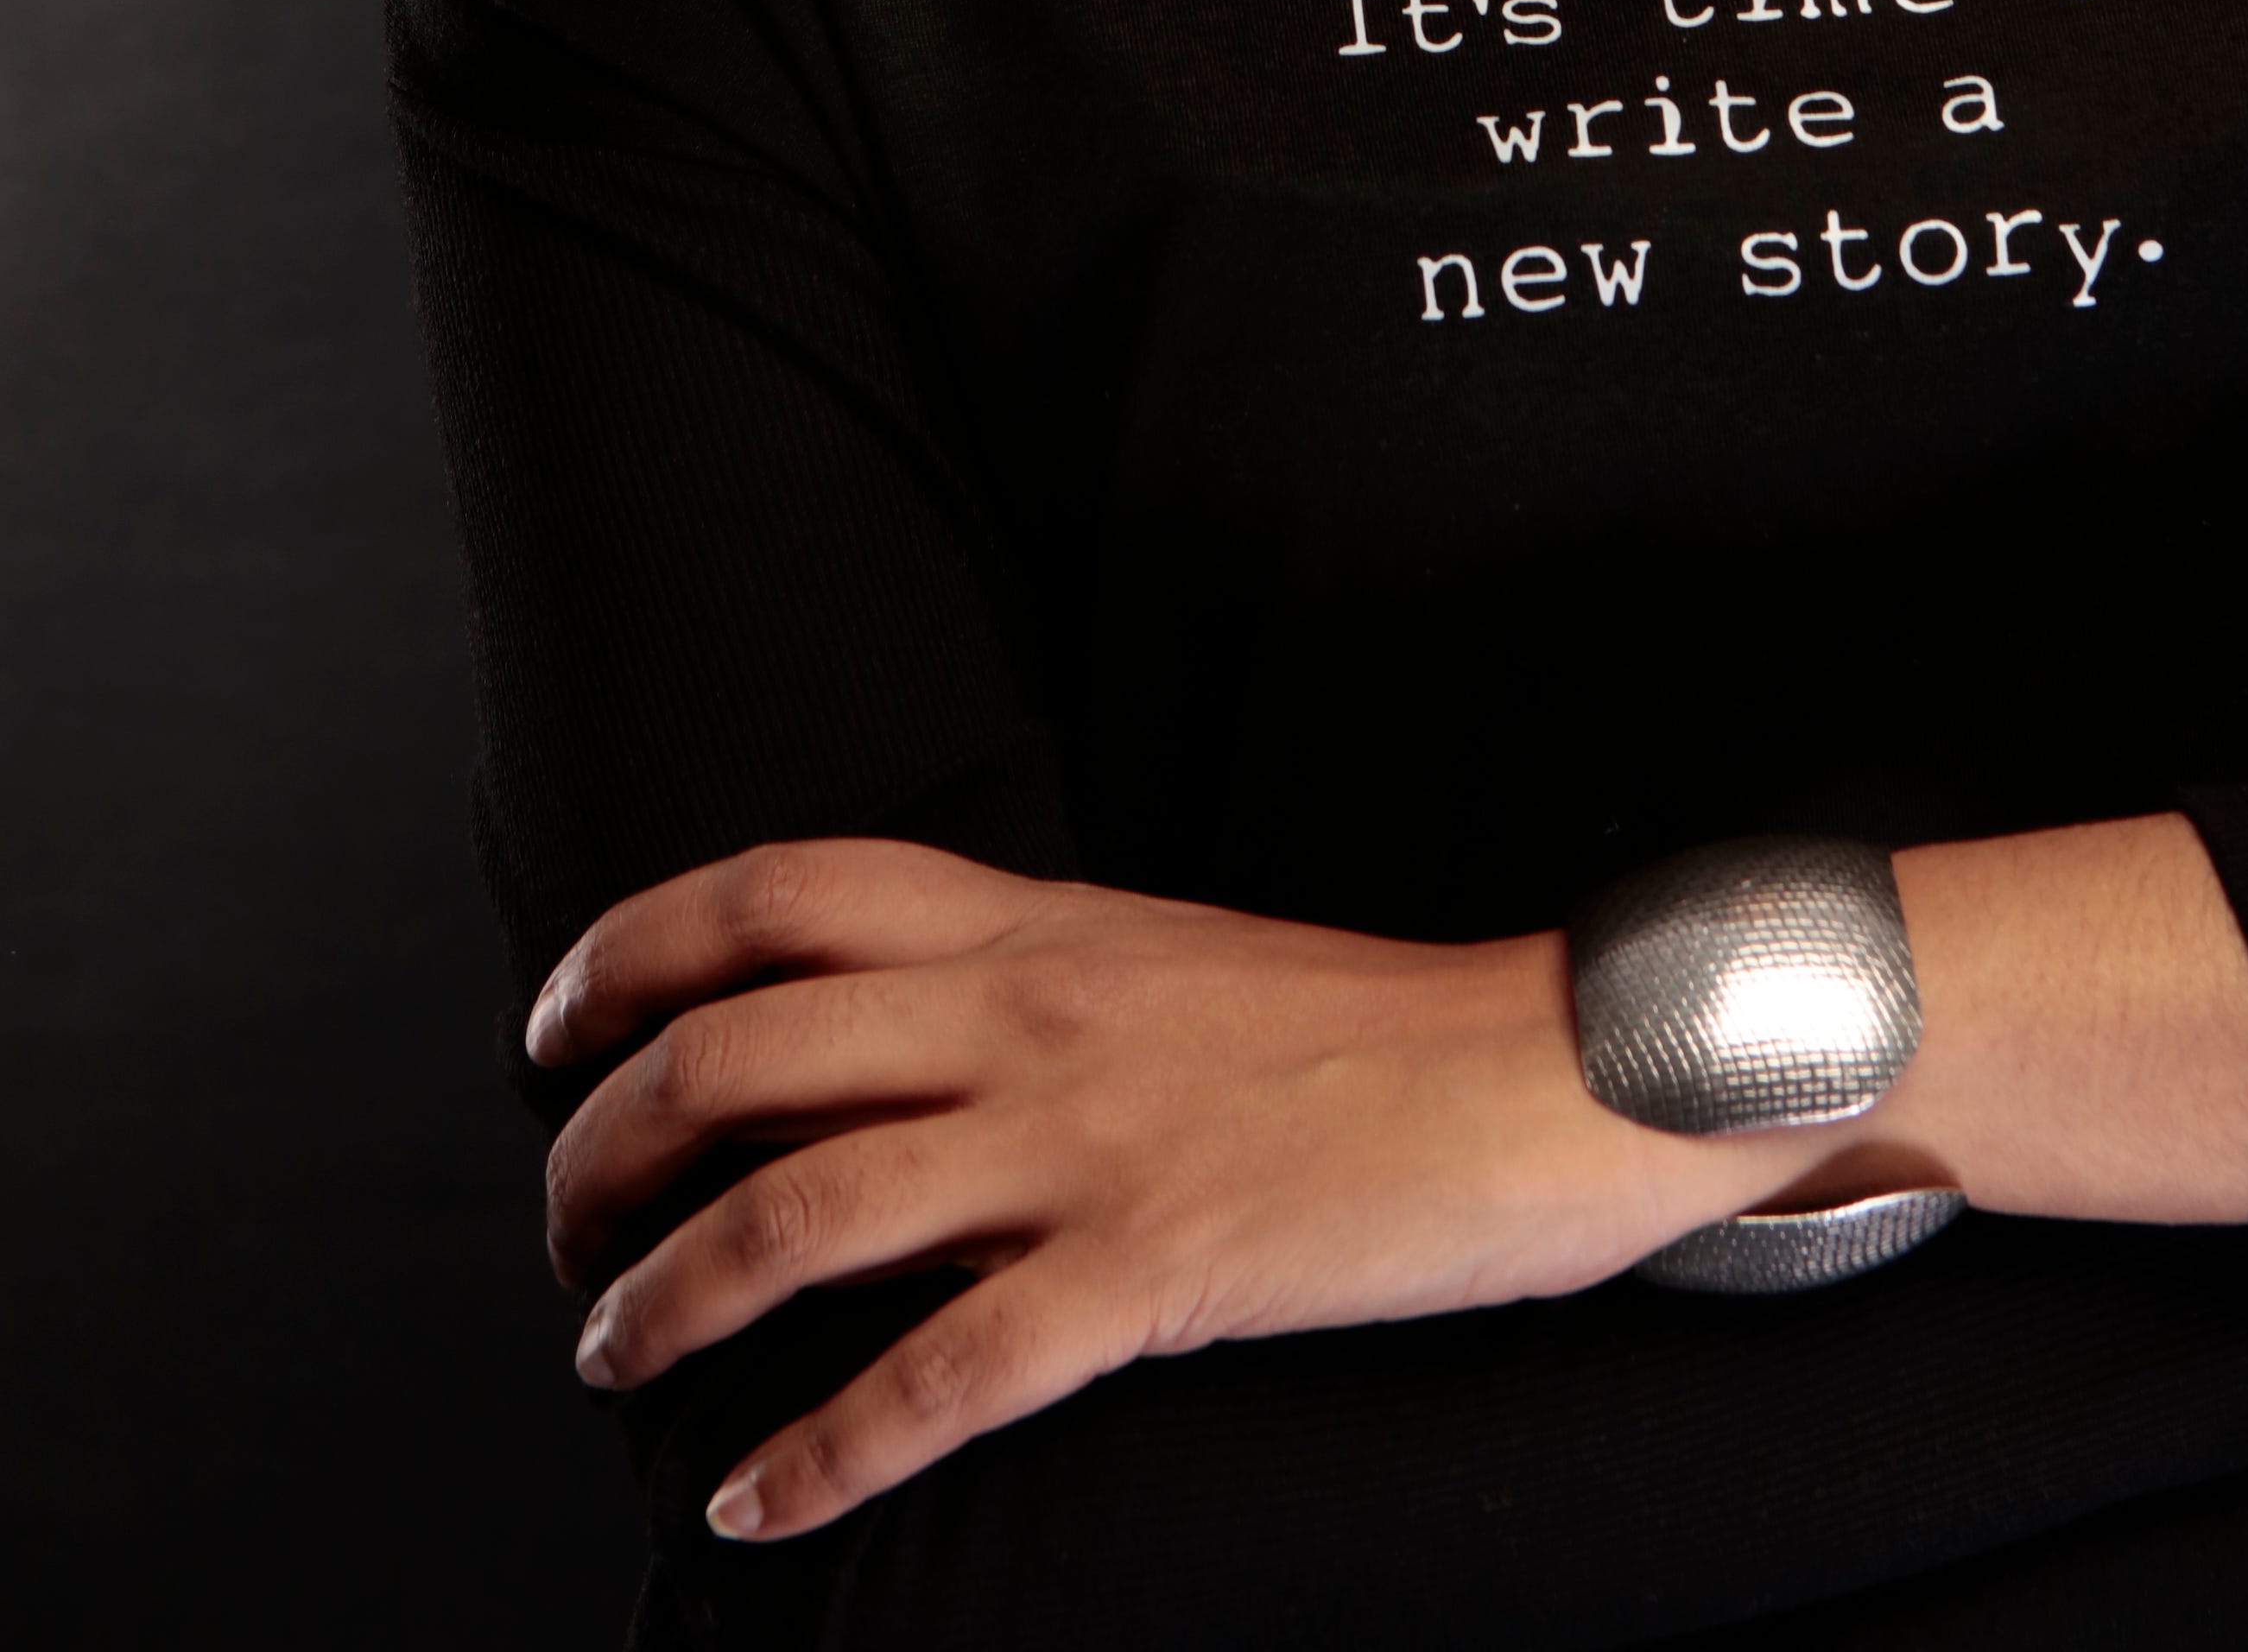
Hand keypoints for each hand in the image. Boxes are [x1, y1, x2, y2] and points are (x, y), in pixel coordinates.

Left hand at [533, 840, 1831, 1542]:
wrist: (1547, 1066)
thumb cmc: (1369, 1028)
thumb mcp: (1168, 955)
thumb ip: (1030, 978)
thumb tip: (895, 1040)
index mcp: (1038, 919)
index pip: (774, 890)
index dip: (630, 952)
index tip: (557, 1030)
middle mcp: (1032, 1009)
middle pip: (736, 1050)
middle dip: (605, 1150)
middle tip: (570, 1235)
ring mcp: (1085, 1139)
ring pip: (796, 1208)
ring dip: (666, 1295)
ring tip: (618, 1354)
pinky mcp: (1151, 1267)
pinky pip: (939, 1373)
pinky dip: (820, 1447)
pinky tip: (756, 1498)